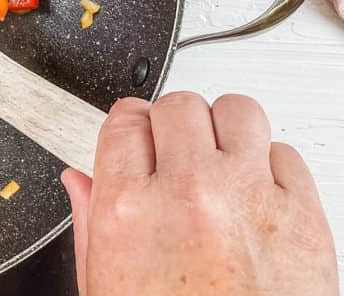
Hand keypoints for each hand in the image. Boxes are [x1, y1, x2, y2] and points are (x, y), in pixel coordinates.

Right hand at [62, 92, 337, 294]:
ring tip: (219, 158)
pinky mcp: (305, 217)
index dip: (127, 125)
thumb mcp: (105, 286)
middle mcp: (189, 193)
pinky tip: (254, 192)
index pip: (123, 121)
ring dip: (224, 129)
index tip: (134, 135)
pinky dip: (270, 165)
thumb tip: (79, 182)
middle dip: (171, 124)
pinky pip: (286, 153)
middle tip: (174, 150)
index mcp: (130, 209)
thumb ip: (90, 222)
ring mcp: (250, 199)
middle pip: (177, 106)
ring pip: (237, 110)